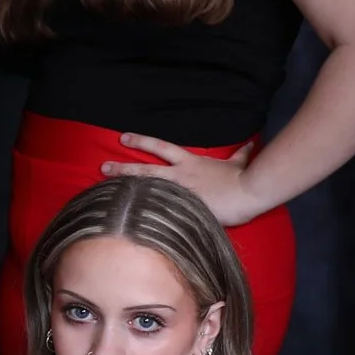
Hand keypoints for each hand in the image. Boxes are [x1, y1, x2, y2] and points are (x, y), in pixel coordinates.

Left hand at [103, 134, 262, 225]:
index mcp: (190, 163)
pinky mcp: (182, 210)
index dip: (141, 141)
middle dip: (123, 167)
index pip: (161, 147)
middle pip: (145, 168)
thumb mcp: (238, 164)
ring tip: (105, 186)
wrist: (249, 192)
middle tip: (103, 166)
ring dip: (125, 186)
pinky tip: (124, 218)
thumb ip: (239, 155)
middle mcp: (179, 175)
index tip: (123, 137)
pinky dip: (143, 214)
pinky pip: (158, 211)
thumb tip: (250, 144)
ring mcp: (178, 193)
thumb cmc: (242, 179)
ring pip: (146, 188)